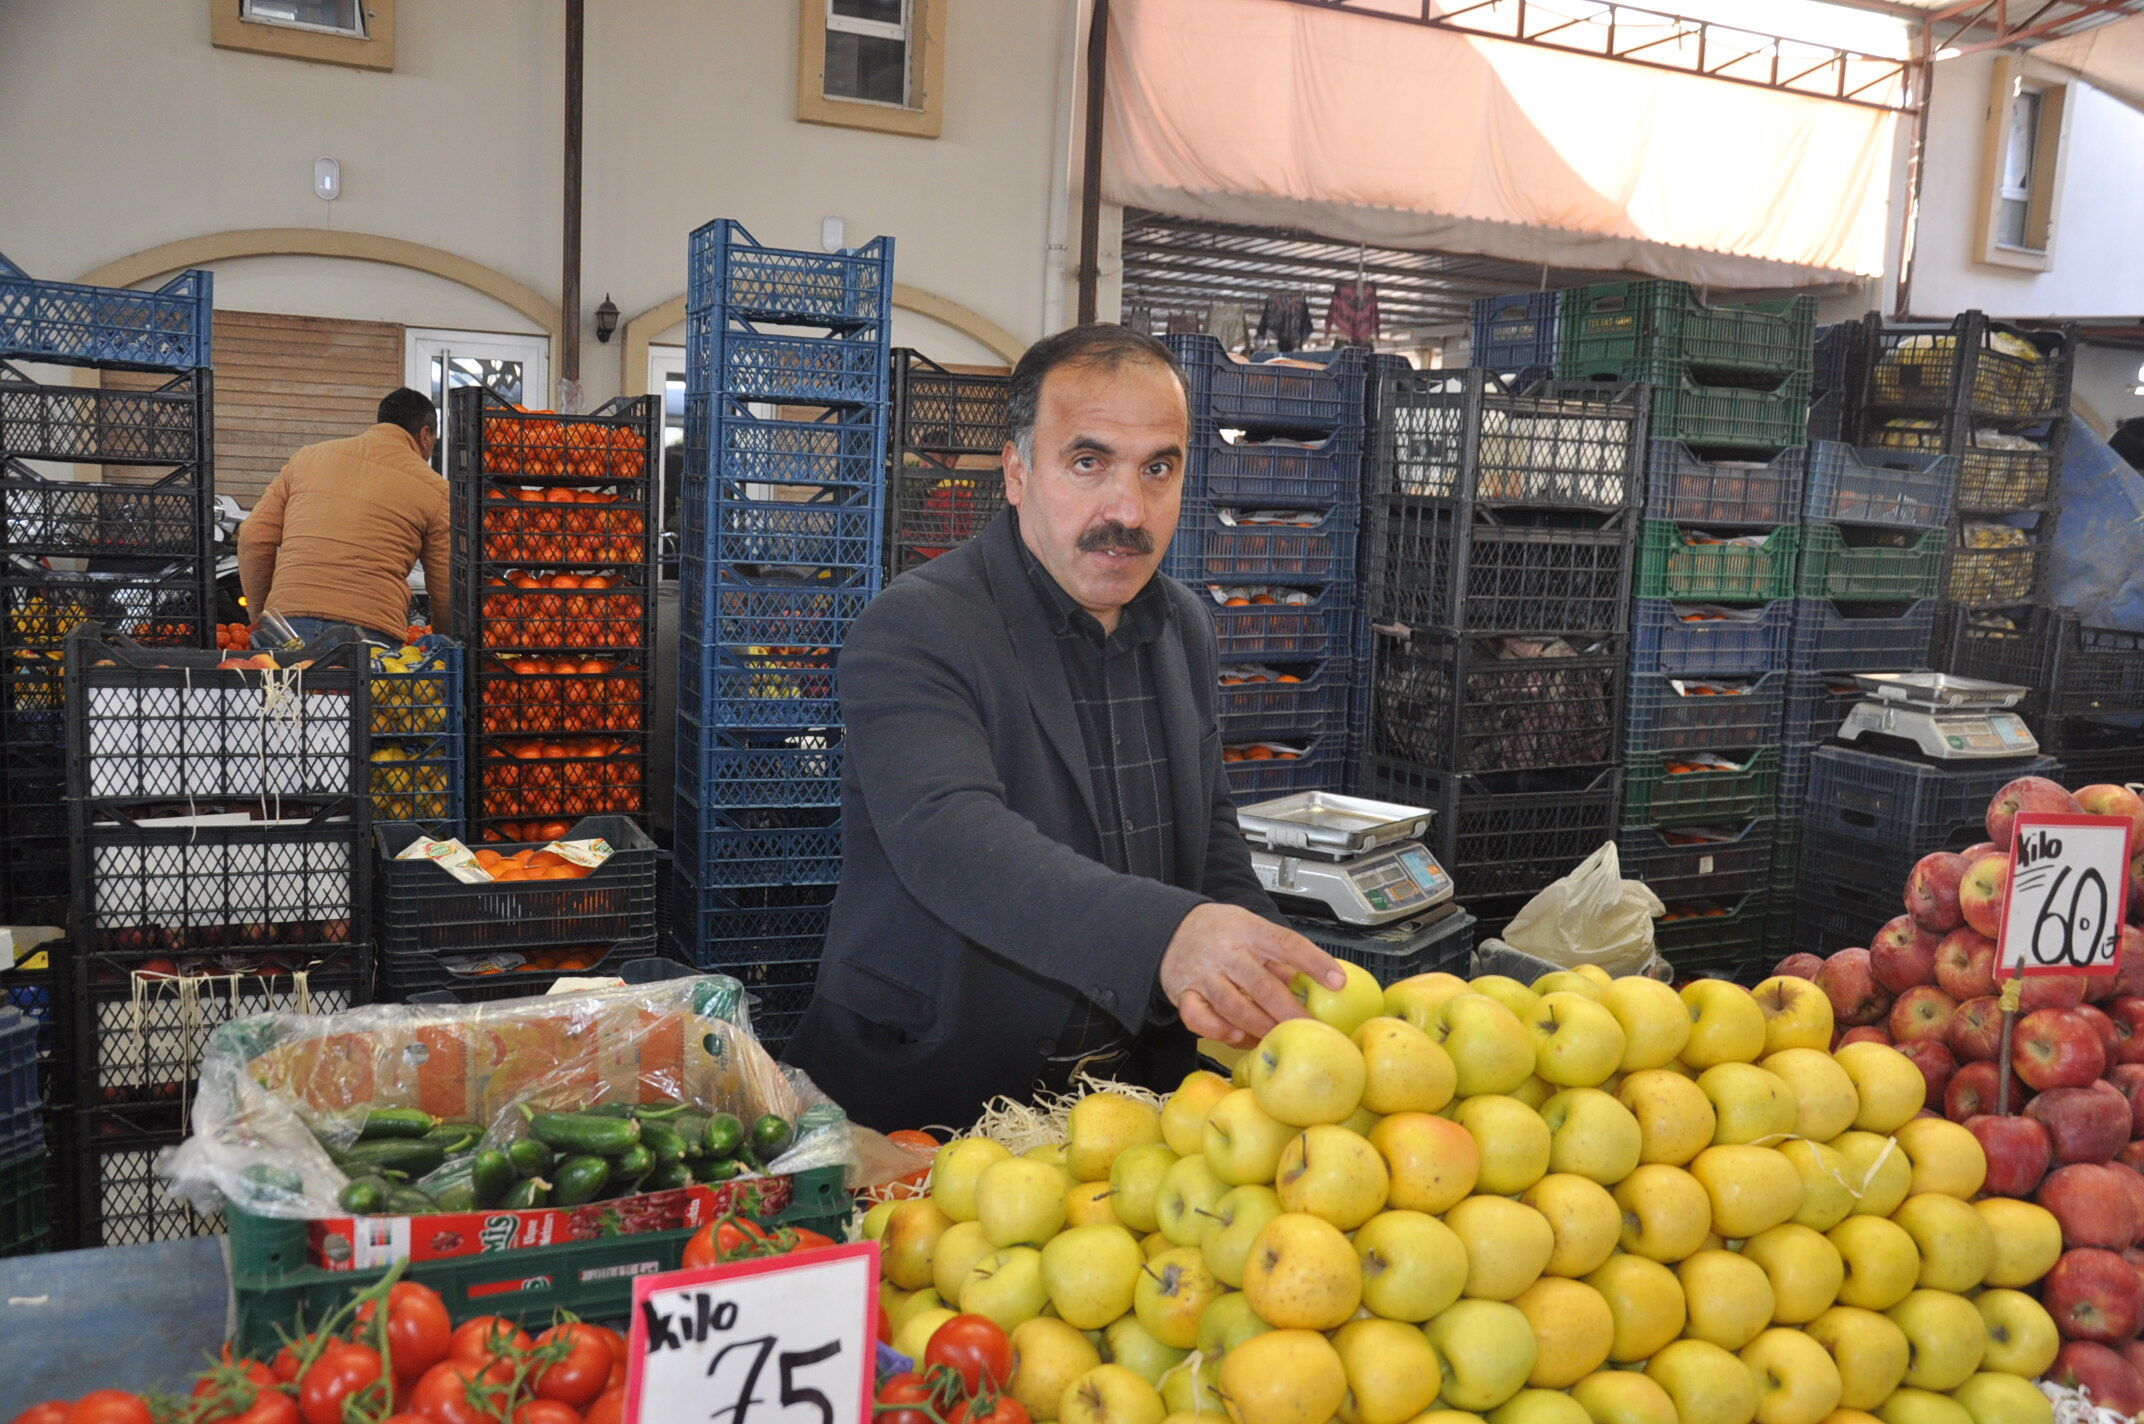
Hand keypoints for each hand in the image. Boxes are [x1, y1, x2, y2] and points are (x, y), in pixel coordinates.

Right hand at [1158, 903, 1346, 1049]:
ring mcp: (1203, 973)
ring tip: (1280, 1037)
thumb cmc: (1222, 933)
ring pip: (1233, 1005)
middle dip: (1290, 1011)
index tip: (1338, 982)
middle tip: (1312, 1030)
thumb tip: (1313, 984)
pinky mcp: (1183, 993)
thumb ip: (1278, 956)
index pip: (1286, 944)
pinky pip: (1197, 1017)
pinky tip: (1235, 1036)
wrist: (1170, 928)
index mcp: (1250, 931)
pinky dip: (1217, 1029)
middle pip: (1262, 985)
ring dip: (1259, 1025)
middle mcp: (1227, 952)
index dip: (1313, 963)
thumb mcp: (1251, 929)